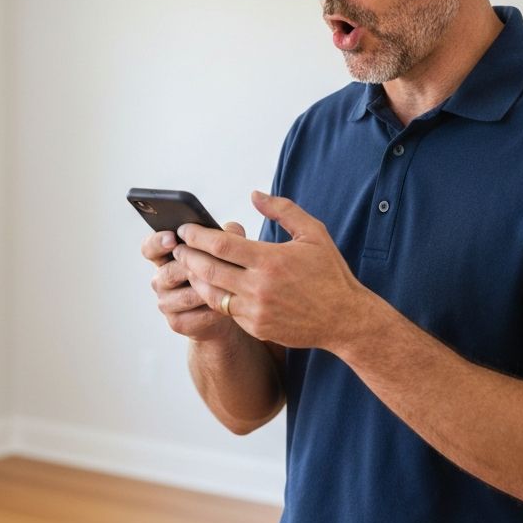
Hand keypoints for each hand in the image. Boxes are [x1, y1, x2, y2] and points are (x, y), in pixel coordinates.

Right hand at [141, 222, 247, 341]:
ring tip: (227, 287)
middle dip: (192, 268)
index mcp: (165, 257)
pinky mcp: (177, 322)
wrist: (226, 309)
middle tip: (210, 264)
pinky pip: (195, 316)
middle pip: (169, 272)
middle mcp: (161, 279)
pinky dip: (212, 311)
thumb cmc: (221, 273)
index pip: (150, 247)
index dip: (157, 242)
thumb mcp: (223, 252)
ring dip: (207, 291)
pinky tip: (226, 306)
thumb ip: (226, 236)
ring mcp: (166, 302)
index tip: (172, 239)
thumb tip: (232, 230)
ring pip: (185, 295)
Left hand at [174, 191, 364, 350]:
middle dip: (186, 256)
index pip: (220, 245)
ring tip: (187, 265)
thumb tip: (254, 194)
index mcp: (271, 260)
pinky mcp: (256, 327)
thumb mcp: (313, 233)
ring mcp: (256, 311)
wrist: (345, 320)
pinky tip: (209, 285)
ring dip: (194, 278)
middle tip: (177, 246)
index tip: (185, 228)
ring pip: (211, 293)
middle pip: (207, 269)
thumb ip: (282, 210)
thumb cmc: (329, 273)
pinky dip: (214, 296)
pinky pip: (226, 310)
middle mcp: (259, 287)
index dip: (197, 235)